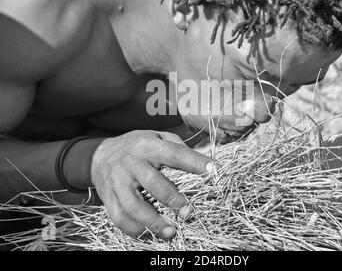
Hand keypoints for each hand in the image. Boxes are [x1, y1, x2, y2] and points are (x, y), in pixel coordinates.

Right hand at [91, 131, 213, 238]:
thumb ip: (176, 145)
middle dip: (171, 198)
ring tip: (171, 232)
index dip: (194, 161)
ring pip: (132, 205)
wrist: (100, 155)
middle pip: (152, 181)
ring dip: (153, 221)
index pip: (174, 153)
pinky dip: (133, 228)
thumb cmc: (137, 147)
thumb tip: (201, 160)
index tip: (213, 170)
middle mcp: (132, 162)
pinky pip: (119, 217)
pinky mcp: (108, 197)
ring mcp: (118, 181)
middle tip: (188, 212)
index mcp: (148, 146)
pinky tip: (147, 233)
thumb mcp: (156, 136)